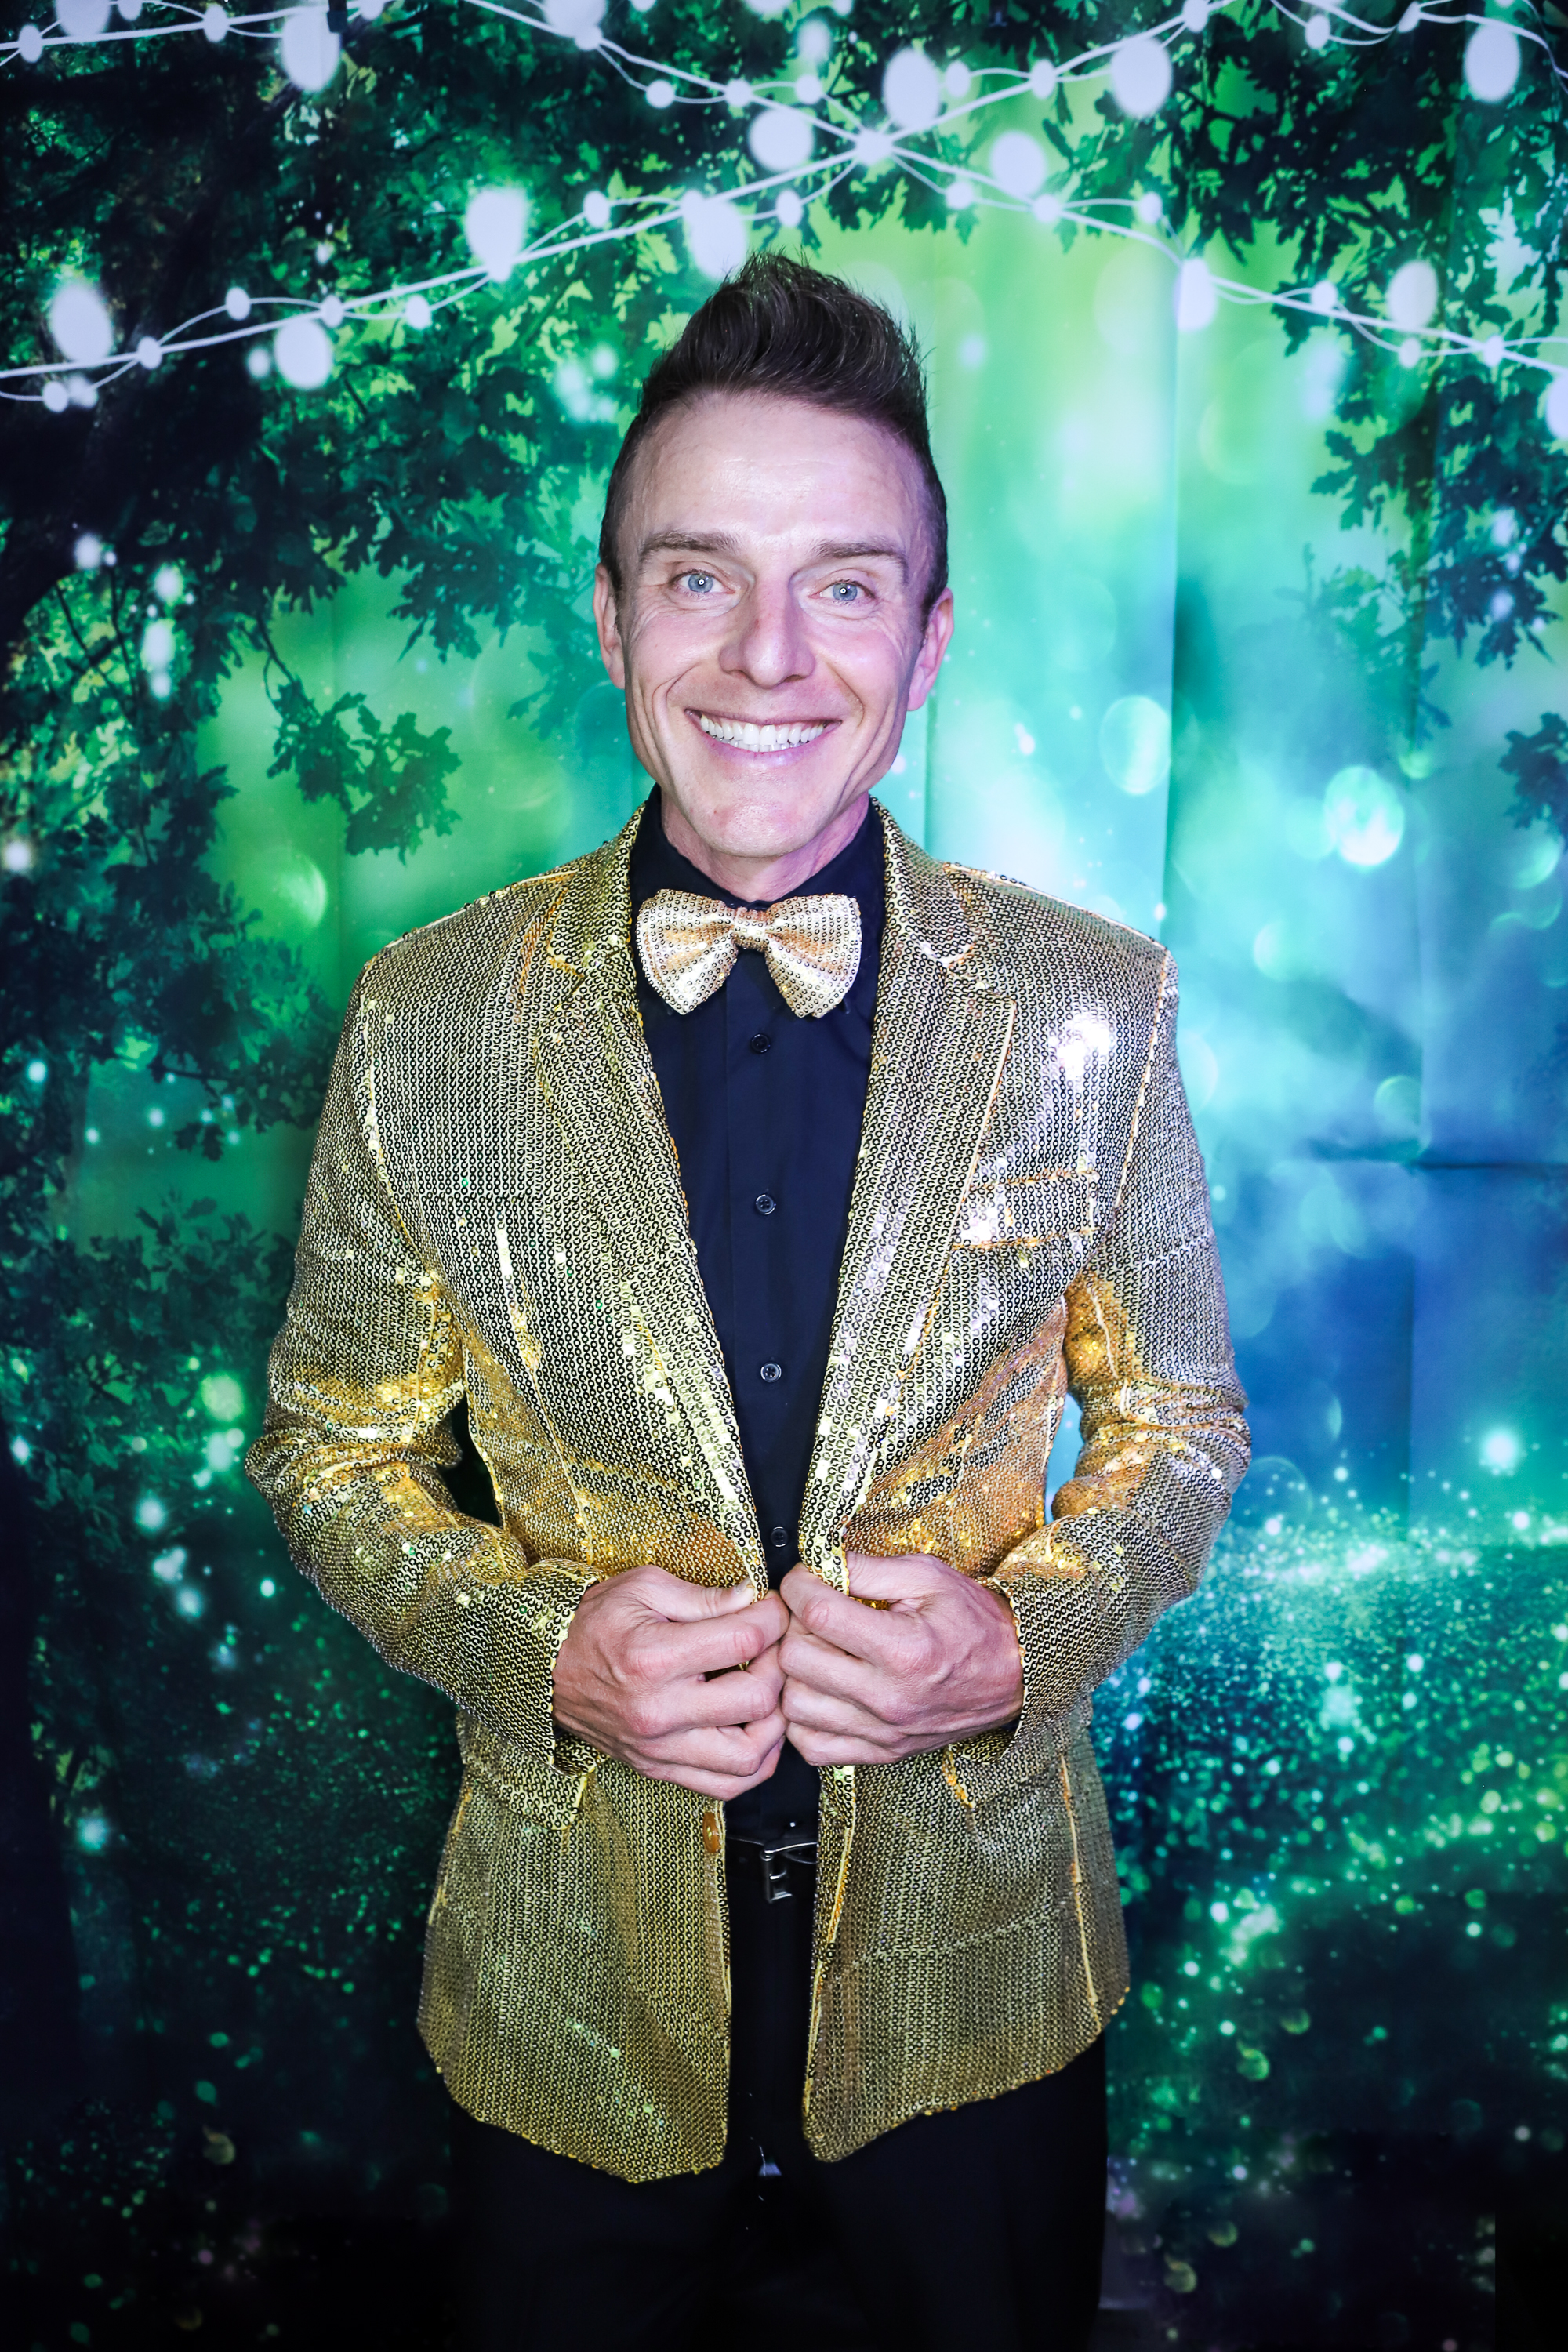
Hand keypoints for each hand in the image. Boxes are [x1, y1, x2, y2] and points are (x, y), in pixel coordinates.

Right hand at [552, 1565, 786, 1799]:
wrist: (544, 1668)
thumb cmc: (593, 1623)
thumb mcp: (643, 1588)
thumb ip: (703, 1596)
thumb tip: (751, 1598)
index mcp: (655, 1656)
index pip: (744, 1639)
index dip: (773, 1617)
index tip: (773, 1608)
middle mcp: (659, 1710)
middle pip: (756, 1701)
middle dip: (780, 1667)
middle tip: (775, 1649)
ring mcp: (659, 1747)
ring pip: (748, 1759)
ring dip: (776, 1725)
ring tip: (771, 1695)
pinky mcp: (657, 1767)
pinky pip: (723, 1786)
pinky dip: (754, 1764)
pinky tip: (758, 1733)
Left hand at [779, 1552, 1022, 1766]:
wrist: (1016, 1674)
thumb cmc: (974, 1621)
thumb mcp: (929, 1576)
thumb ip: (868, 1567)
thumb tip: (818, 1562)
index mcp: (904, 1649)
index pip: (816, 1613)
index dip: (798, 1585)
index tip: (804, 1577)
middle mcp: (889, 1697)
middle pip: (795, 1659)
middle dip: (794, 1625)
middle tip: (813, 1611)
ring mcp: (883, 1732)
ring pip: (794, 1705)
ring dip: (795, 1672)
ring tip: (817, 1650)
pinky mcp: (881, 1753)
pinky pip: (812, 1745)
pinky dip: (804, 1718)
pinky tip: (822, 1690)